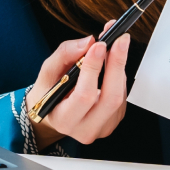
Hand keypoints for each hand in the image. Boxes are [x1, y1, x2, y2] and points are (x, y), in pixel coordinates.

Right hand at [26, 21, 129, 149]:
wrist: (53, 114)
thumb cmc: (47, 93)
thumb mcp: (47, 72)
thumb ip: (65, 55)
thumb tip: (88, 42)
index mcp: (64, 120)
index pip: (84, 96)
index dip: (93, 68)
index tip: (99, 45)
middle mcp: (85, 129)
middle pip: (110, 98)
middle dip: (116, 65)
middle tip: (120, 40)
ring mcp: (102, 128)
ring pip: (119, 96)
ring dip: (118, 68)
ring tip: (114, 48)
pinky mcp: (113, 122)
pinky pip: (122, 98)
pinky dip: (118, 77)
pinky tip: (112, 66)